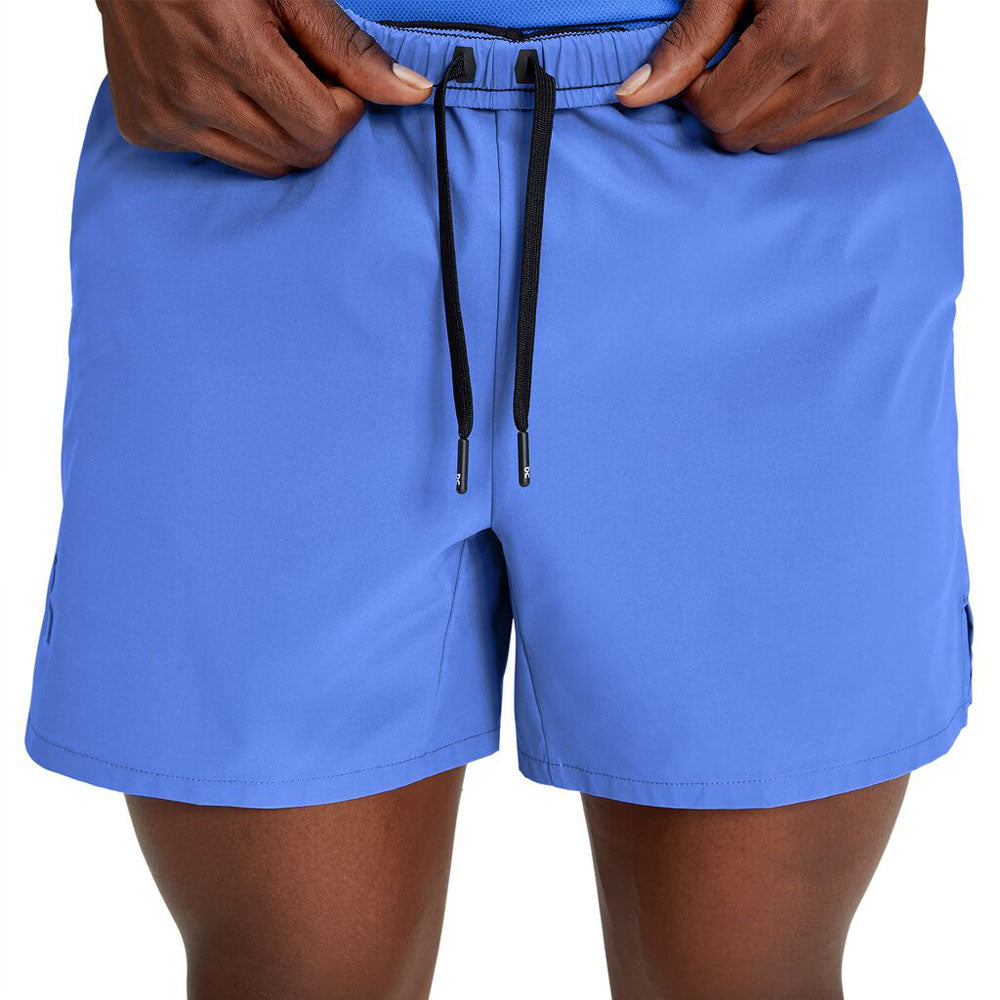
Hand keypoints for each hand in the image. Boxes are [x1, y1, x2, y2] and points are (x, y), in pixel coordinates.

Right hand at [97, 0, 432, 175]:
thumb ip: (349, 48)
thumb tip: (412, 93)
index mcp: (232, 47)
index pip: (322, 126)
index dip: (343, 105)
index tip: (334, 78)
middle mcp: (191, 90)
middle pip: (299, 153)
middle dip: (316, 121)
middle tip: (298, 76)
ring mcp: (164, 115)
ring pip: (265, 166)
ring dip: (280, 134)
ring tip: (260, 82)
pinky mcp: (144, 128)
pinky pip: (219, 159)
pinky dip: (234, 135)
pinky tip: (218, 90)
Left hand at [616, 0, 927, 151]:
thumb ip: (687, 40)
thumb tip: (631, 98)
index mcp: (802, 33)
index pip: (717, 114)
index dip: (701, 88)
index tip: (713, 55)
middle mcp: (846, 67)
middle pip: (746, 136)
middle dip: (731, 103)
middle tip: (746, 54)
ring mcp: (878, 83)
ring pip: (781, 142)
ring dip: (767, 110)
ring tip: (784, 53)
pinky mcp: (899, 91)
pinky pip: (823, 131)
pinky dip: (808, 107)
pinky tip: (819, 59)